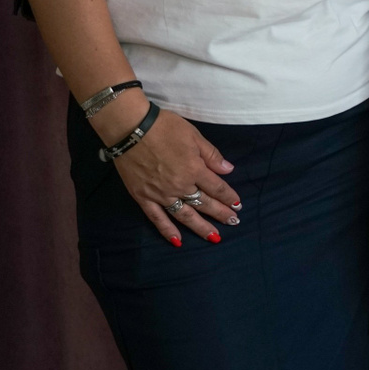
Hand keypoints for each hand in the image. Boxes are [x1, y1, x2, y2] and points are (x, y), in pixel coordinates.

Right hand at [102, 96, 241, 244]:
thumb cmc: (165, 128)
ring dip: (201, 227)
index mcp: (194, 169)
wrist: (131, 129)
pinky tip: (178, 241)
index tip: (237, 205)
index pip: (216, 188)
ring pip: (185, 215)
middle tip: (234, 221)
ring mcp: (161, 194)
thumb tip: (228, 170)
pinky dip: (167, 231)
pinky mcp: (143, 198)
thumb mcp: (194, 136)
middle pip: (204, 203)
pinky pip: (157, 218)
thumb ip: (211, 155)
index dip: (228, 197)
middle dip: (221, 213)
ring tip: (214, 237)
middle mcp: (180, 186)